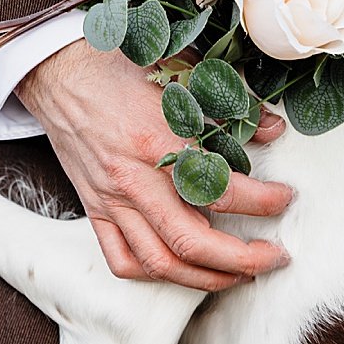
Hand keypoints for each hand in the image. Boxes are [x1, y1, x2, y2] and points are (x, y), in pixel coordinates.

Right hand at [19, 39, 292, 290]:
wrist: (59, 69)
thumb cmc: (119, 64)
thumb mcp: (180, 71)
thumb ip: (228, 103)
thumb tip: (272, 129)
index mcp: (157, 139)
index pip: (219, 188)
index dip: (262, 201)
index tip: (285, 199)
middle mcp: (133, 178)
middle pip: (192, 241)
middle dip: (242, 259)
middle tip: (274, 258)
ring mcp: (111, 199)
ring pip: (159, 261)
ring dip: (205, 278)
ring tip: (238, 275)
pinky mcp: (95, 209)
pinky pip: (122, 260)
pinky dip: (154, 274)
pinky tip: (182, 269)